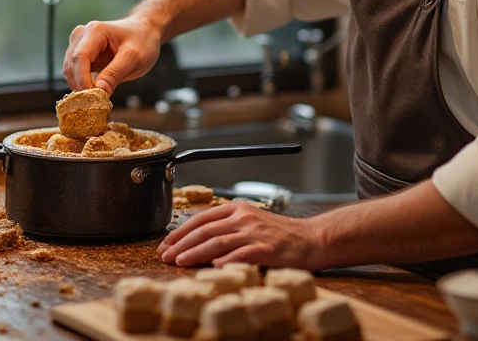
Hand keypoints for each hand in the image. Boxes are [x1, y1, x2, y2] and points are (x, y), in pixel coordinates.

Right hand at [63, 18, 161, 94]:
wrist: (145, 32)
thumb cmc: (142, 41)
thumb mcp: (134, 58)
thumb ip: (115, 73)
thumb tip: (99, 91)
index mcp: (94, 31)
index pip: (80, 57)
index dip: (82, 79)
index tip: (91, 97)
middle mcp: (81, 35)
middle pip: (71, 65)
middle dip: (81, 85)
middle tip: (95, 103)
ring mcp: (79, 44)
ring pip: (70, 71)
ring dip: (80, 86)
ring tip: (97, 98)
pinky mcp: (81, 55)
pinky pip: (75, 73)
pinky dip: (83, 84)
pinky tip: (95, 92)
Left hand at [157, 201, 326, 269]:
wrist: (312, 239)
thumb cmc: (281, 235)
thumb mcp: (252, 223)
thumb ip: (228, 229)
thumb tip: (199, 242)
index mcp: (238, 209)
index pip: (201, 218)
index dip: (180, 231)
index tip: (166, 243)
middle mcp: (244, 218)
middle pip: (204, 230)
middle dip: (181, 243)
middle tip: (165, 255)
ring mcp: (254, 233)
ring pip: (216, 242)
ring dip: (194, 253)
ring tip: (179, 262)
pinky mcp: (265, 249)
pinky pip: (239, 255)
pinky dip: (224, 262)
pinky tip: (211, 268)